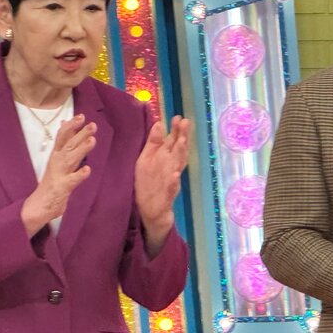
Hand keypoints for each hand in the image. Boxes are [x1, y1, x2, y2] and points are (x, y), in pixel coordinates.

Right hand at [21, 114, 95, 236]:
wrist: (38, 206)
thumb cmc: (52, 182)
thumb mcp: (57, 159)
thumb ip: (63, 142)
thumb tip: (65, 123)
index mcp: (56, 155)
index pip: (62, 136)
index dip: (72, 126)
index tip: (82, 116)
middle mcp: (57, 162)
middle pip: (68, 145)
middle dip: (80, 134)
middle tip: (92, 125)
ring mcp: (59, 175)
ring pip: (71, 159)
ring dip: (81, 149)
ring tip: (92, 140)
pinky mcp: (62, 188)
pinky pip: (72, 181)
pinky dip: (79, 175)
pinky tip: (87, 170)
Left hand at [134, 116, 189, 254]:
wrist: (151, 215)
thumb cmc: (150, 185)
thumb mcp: (146, 161)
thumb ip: (153, 143)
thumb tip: (158, 123)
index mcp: (164, 161)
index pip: (172, 142)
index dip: (176, 130)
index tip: (179, 117)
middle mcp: (169, 170)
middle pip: (177, 151)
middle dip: (181, 137)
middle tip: (185, 123)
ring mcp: (169, 184)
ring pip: (176, 167)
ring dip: (180, 155)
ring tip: (182, 142)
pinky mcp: (166, 199)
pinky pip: (170, 190)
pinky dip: (173, 183)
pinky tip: (175, 175)